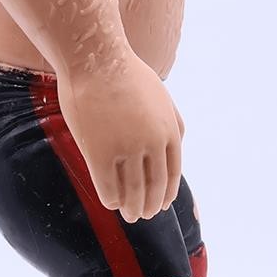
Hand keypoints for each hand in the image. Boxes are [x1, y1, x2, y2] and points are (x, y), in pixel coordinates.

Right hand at [58, 58, 183, 221]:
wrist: (96, 60)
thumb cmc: (125, 74)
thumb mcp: (162, 95)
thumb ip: (173, 119)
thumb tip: (179, 140)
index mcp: (169, 131)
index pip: (172, 172)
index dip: (166, 192)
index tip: (161, 205)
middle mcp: (152, 143)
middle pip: (154, 185)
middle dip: (149, 205)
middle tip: (142, 216)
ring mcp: (126, 148)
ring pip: (132, 190)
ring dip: (131, 207)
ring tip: (128, 216)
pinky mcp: (99, 152)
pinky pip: (107, 185)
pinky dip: (110, 198)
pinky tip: (109, 203)